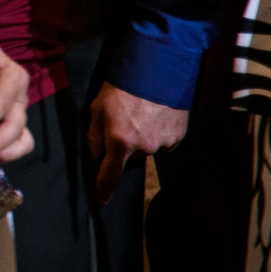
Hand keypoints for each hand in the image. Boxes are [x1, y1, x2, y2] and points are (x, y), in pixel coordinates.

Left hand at [85, 82, 189, 202]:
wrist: (159, 70)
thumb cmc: (122, 88)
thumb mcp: (98, 109)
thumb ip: (94, 137)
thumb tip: (92, 158)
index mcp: (120, 141)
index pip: (110, 176)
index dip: (103, 190)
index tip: (99, 200)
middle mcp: (144, 147)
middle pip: (129, 157)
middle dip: (123, 146)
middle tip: (123, 122)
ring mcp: (163, 143)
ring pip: (146, 149)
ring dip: (141, 138)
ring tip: (140, 114)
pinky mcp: (178, 137)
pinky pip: (162, 142)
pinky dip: (156, 133)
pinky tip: (154, 116)